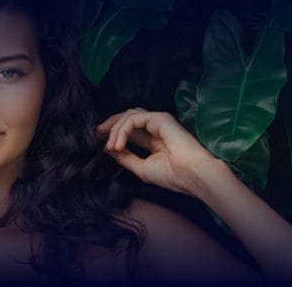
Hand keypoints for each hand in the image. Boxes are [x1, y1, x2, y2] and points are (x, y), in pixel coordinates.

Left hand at [97, 108, 226, 196]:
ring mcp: (158, 122)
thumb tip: (109, 149)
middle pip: (128, 118)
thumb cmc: (173, 175)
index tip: (102, 144)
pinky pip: (133, 119)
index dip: (114, 134)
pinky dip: (122, 129)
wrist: (192, 175)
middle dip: (111, 124)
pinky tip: (118, 143)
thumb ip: (125, 157)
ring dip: (115, 129)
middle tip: (98, 134)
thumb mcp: (141, 167)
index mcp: (154, 140)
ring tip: (110, 145)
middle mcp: (156, 128)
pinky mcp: (159, 118)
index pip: (130, 131)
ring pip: (129, 116)